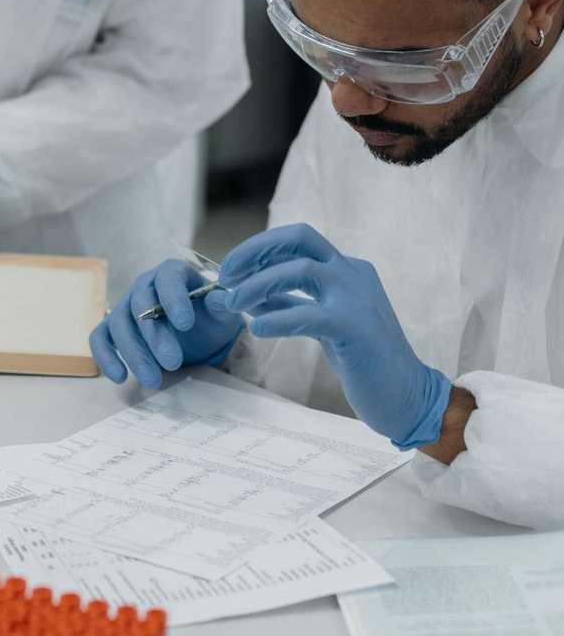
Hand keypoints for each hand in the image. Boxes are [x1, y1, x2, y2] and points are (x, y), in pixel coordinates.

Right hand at [90, 259, 243, 388]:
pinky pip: (100, 337)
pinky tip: (120, 377)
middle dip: (155, 336)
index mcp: (172, 272)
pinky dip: (105, 356)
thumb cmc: (209, 316)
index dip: (174, 299)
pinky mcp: (113, 327)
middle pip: (141, 305)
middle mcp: (144, 284)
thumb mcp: (221, 312)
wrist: (198, 332)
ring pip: (119, 324)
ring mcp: (126, 305)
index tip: (186, 324)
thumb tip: (220, 300)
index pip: (168, 278)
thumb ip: (221, 305)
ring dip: (134, 353)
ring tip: (153, 380)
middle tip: (173, 362)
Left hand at [220, 223, 450, 449]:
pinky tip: (256, 327)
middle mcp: (353, 274)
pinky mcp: (356, 328)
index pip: (298, 240)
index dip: (260, 247)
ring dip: (259, 284)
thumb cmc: (364, 360)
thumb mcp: (321, 323)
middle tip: (226, 274)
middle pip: (299, 239)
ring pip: (301, 270)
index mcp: (347, 269)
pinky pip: (309, 314)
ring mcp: (357, 298)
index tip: (231, 268)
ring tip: (233, 303)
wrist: (408, 397)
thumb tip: (241, 295)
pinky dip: (278, 318)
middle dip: (256, 250)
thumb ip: (287, 305)